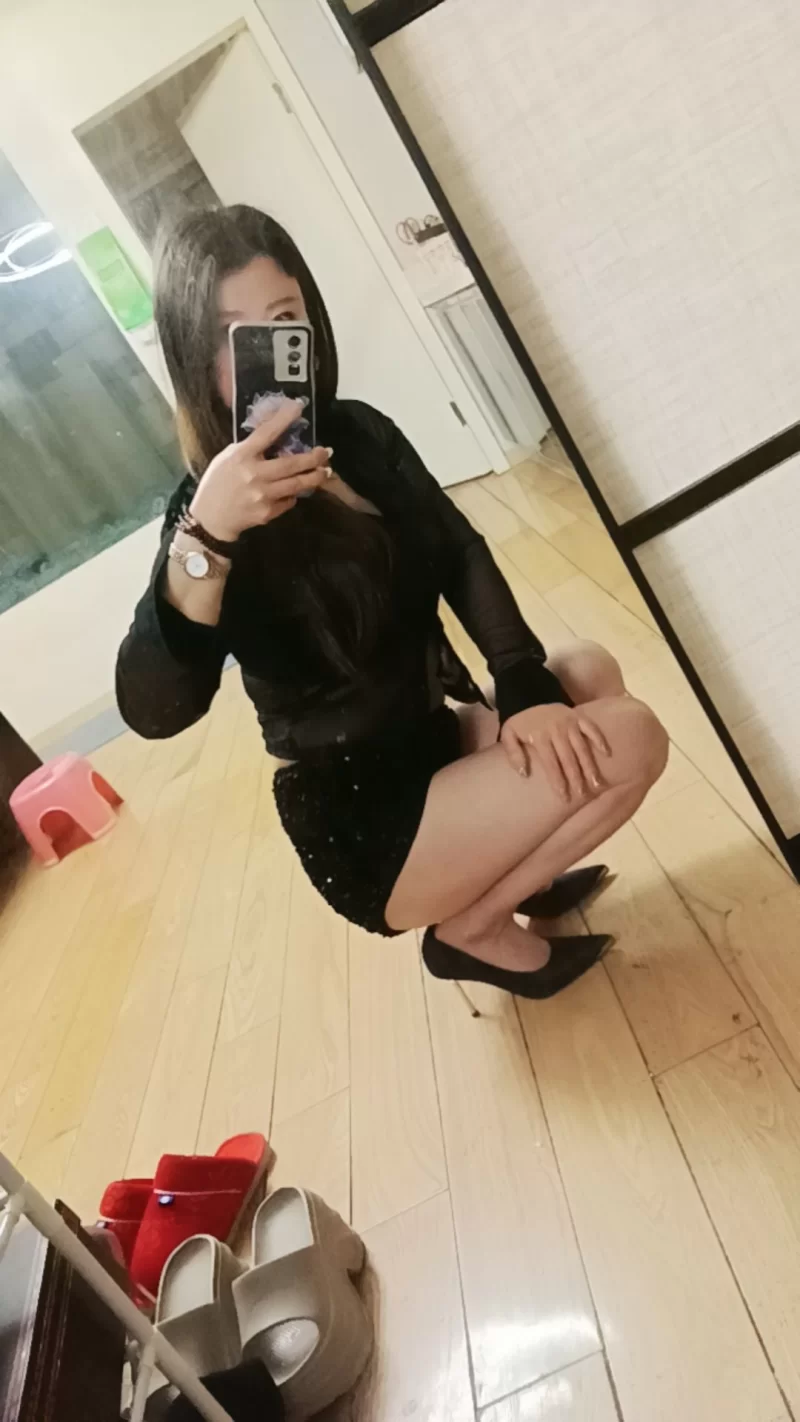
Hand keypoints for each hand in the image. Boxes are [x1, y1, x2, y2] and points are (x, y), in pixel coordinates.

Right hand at [189, 399, 330, 541]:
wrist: (211, 517)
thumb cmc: (219, 482)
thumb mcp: (230, 457)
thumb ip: (251, 447)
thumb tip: (275, 431)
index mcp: (242, 456)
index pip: (266, 433)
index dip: (283, 419)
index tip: (299, 407)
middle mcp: (254, 475)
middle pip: (291, 464)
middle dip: (313, 458)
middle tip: (327, 452)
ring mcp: (262, 495)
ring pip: (297, 485)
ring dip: (314, 478)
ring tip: (325, 472)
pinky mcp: (268, 513)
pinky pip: (289, 501)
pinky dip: (293, 495)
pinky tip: (293, 491)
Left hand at [500, 703, 610, 800]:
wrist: (529, 695)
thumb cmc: (520, 722)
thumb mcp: (508, 735)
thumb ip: (514, 754)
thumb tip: (524, 774)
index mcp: (539, 737)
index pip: (551, 764)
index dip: (558, 781)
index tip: (564, 797)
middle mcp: (557, 730)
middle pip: (568, 758)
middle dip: (576, 778)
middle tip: (582, 795)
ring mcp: (570, 722)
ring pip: (582, 747)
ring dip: (590, 766)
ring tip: (596, 783)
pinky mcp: (579, 716)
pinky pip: (591, 728)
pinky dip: (600, 739)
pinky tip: (607, 754)